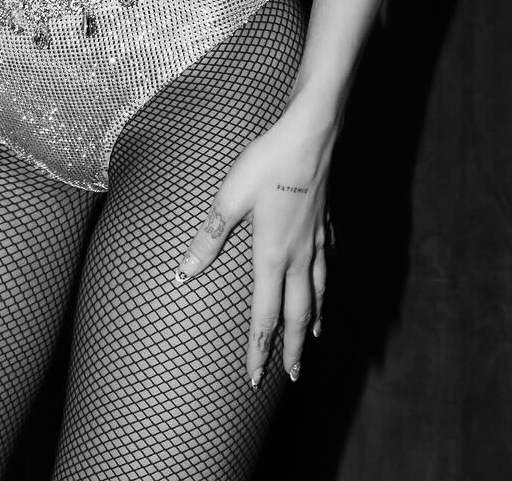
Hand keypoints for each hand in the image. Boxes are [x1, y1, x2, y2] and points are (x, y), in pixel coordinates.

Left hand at [176, 108, 334, 384]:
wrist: (311, 134)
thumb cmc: (268, 162)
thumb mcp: (230, 196)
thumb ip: (209, 237)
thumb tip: (183, 274)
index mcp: (273, 255)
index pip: (265, 316)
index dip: (259, 350)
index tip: (256, 379)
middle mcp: (299, 255)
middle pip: (298, 314)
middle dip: (293, 349)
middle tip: (292, 376)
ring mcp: (316, 240)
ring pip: (319, 292)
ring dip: (313, 320)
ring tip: (313, 337)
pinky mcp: (325, 222)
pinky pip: (328, 265)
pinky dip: (327, 283)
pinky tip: (326, 280)